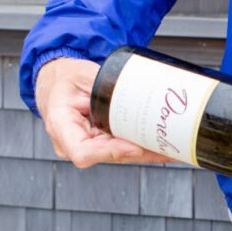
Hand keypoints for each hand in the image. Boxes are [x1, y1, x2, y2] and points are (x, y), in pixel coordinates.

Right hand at [36, 57, 173, 167]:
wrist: (57, 82)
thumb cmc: (65, 78)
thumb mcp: (82, 74)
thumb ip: (104, 85)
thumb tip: (135, 93)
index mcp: (61, 125)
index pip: (83, 152)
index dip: (110, 152)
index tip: (134, 146)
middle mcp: (72, 143)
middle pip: (109, 156)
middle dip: (141, 153)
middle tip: (168, 148)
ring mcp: (88, 145)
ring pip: (120, 155)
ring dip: (147, 153)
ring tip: (174, 147)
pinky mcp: (101, 143)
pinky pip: (122, 148)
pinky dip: (143, 147)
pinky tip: (164, 147)